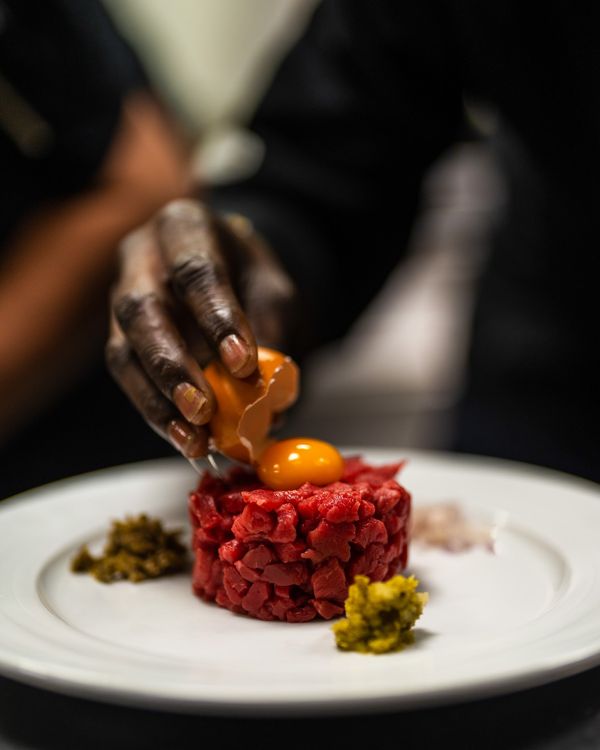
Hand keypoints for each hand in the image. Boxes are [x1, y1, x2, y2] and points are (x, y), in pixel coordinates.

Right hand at [106, 199, 296, 457]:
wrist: (225, 272)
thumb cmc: (249, 279)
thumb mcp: (273, 293)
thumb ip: (271, 336)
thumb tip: (269, 402)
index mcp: (186, 228)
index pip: (196, 270)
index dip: (217, 318)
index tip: (242, 363)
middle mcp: (142, 259)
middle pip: (143, 311)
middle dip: (173, 365)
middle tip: (204, 409)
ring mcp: (122, 298)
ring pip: (123, 351)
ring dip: (158, 401)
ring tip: (194, 439)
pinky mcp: (119, 338)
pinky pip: (128, 379)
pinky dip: (156, 413)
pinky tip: (184, 438)